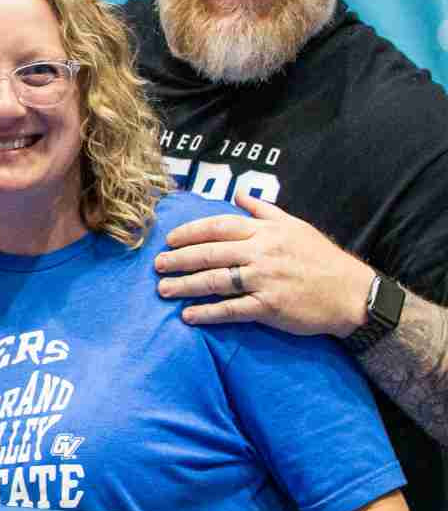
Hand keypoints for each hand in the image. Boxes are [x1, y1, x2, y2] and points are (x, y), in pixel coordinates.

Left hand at [155, 194, 374, 336]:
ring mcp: (265, 280)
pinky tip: (188, 316)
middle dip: (179, 259)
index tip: (169, 239)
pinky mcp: (269, 306)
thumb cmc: (322, 259)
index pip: (218, 226)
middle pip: (210, 253)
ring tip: (163, 290)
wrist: (353, 294)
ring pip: (215, 281)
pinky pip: (231, 309)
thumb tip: (239, 194)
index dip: (190, 232)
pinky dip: (207, 313)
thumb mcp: (296, 226)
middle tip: (157, 266)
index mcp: (266, 232)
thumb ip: (265, 210)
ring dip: (185, 286)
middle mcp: (262, 253)